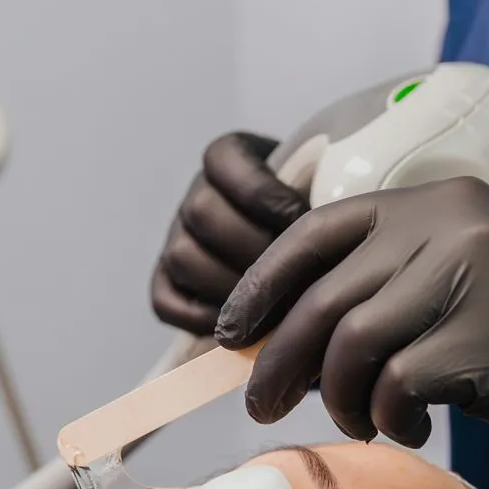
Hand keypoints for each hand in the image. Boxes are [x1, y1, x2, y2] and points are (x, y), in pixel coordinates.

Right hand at [151, 133, 309, 334]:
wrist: (309, 254)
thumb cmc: (320, 219)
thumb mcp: (321, 190)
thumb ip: (317, 194)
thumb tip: (318, 221)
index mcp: (227, 160)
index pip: (222, 160)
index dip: (261, 192)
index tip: (302, 217)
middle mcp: (196, 197)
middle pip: (201, 212)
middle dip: (252, 248)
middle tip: (293, 273)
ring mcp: (177, 240)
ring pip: (182, 257)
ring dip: (229, 287)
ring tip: (273, 307)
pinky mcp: (167, 284)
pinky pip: (167, 301)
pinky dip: (202, 318)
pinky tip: (244, 328)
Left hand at [215, 177, 488, 461]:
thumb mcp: (461, 274)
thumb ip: (383, 283)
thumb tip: (275, 335)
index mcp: (437, 200)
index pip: (317, 231)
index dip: (261, 284)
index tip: (232, 333)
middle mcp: (453, 227)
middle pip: (325, 297)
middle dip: (281, 360)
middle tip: (264, 405)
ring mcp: (474, 279)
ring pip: (353, 345)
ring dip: (340, 397)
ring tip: (362, 420)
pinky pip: (397, 385)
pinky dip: (389, 416)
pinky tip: (411, 427)